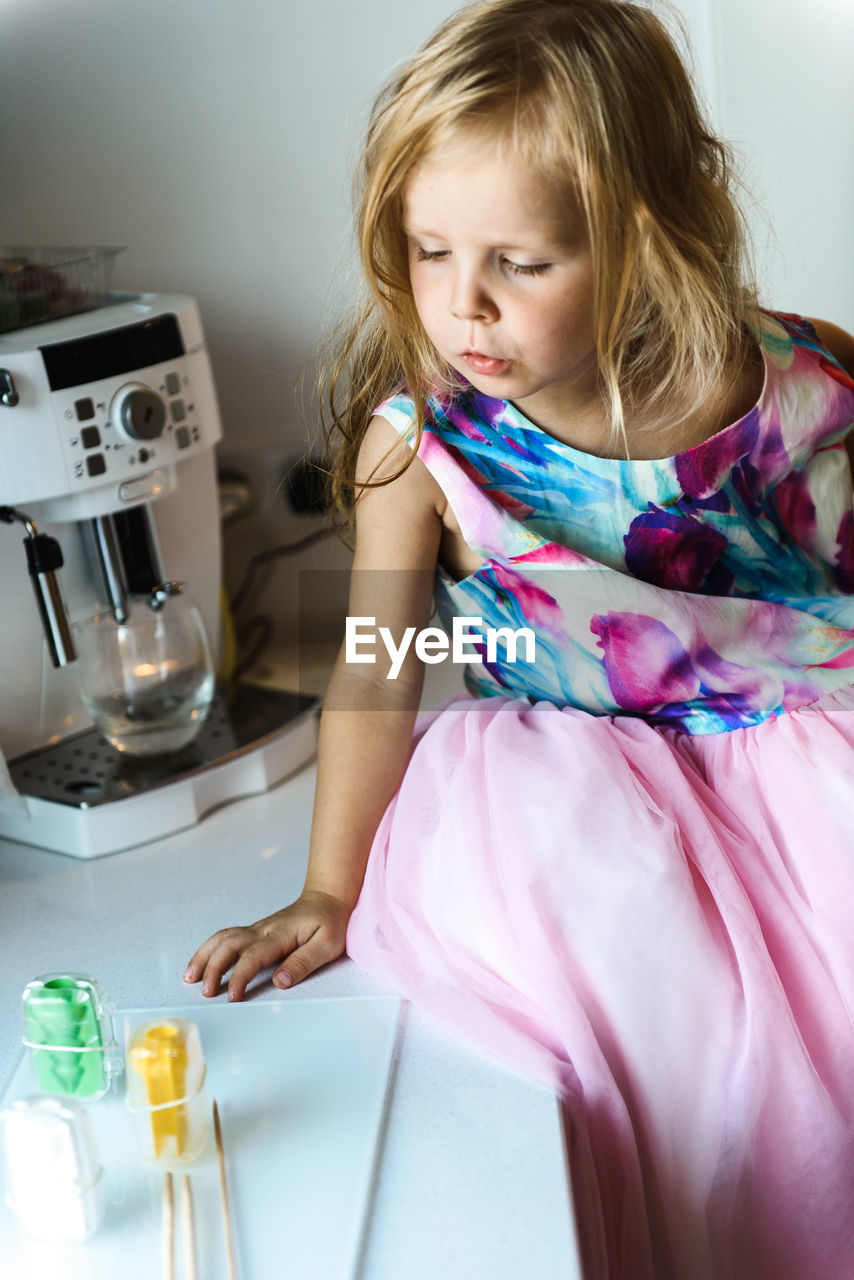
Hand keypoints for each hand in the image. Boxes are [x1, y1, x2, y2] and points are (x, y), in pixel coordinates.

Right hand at [182, 891, 351, 1001]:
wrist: (327, 899)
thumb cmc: (329, 923)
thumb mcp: (327, 944)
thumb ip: (303, 962)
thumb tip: (280, 982)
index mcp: (280, 934)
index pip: (253, 956)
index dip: (240, 977)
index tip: (232, 997)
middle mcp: (263, 930)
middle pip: (229, 944)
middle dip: (213, 968)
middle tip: (206, 992)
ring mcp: (256, 929)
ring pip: (222, 938)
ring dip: (204, 956)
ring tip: (189, 978)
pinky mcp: (253, 932)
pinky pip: (225, 937)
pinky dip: (209, 949)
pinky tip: (200, 964)